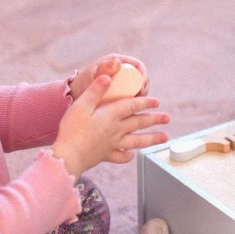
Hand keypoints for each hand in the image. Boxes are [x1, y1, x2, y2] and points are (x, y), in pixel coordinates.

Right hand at [53, 75, 169, 179]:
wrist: (68, 156)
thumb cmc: (72, 130)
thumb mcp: (81, 105)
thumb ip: (95, 91)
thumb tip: (108, 76)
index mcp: (110, 116)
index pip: (132, 106)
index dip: (145, 102)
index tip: (157, 101)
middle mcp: (115, 130)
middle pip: (138, 123)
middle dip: (154, 119)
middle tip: (167, 118)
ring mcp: (111, 144)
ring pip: (136, 140)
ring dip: (152, 138)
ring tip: (165, 137)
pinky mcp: (104, 155)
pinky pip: (120, 156)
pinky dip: (127, 156)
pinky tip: (131, 155)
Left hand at [69, 55, 148, 100]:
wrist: (73, 98)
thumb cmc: (82, 85)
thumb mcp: (94, 77)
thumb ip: (104, 69)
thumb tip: (117, 62)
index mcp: (117, 61)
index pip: (138, 66)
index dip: (143, 77)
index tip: (141, 89)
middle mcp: (120, 70)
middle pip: (139, 78)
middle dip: (143, 89)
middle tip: (140, 100)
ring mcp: (120, 81)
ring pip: (137, 88)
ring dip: (140, 97)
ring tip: (135, 107)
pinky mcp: (119, 92)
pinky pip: (131, 96)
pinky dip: (134, 103)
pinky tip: (133, 112)